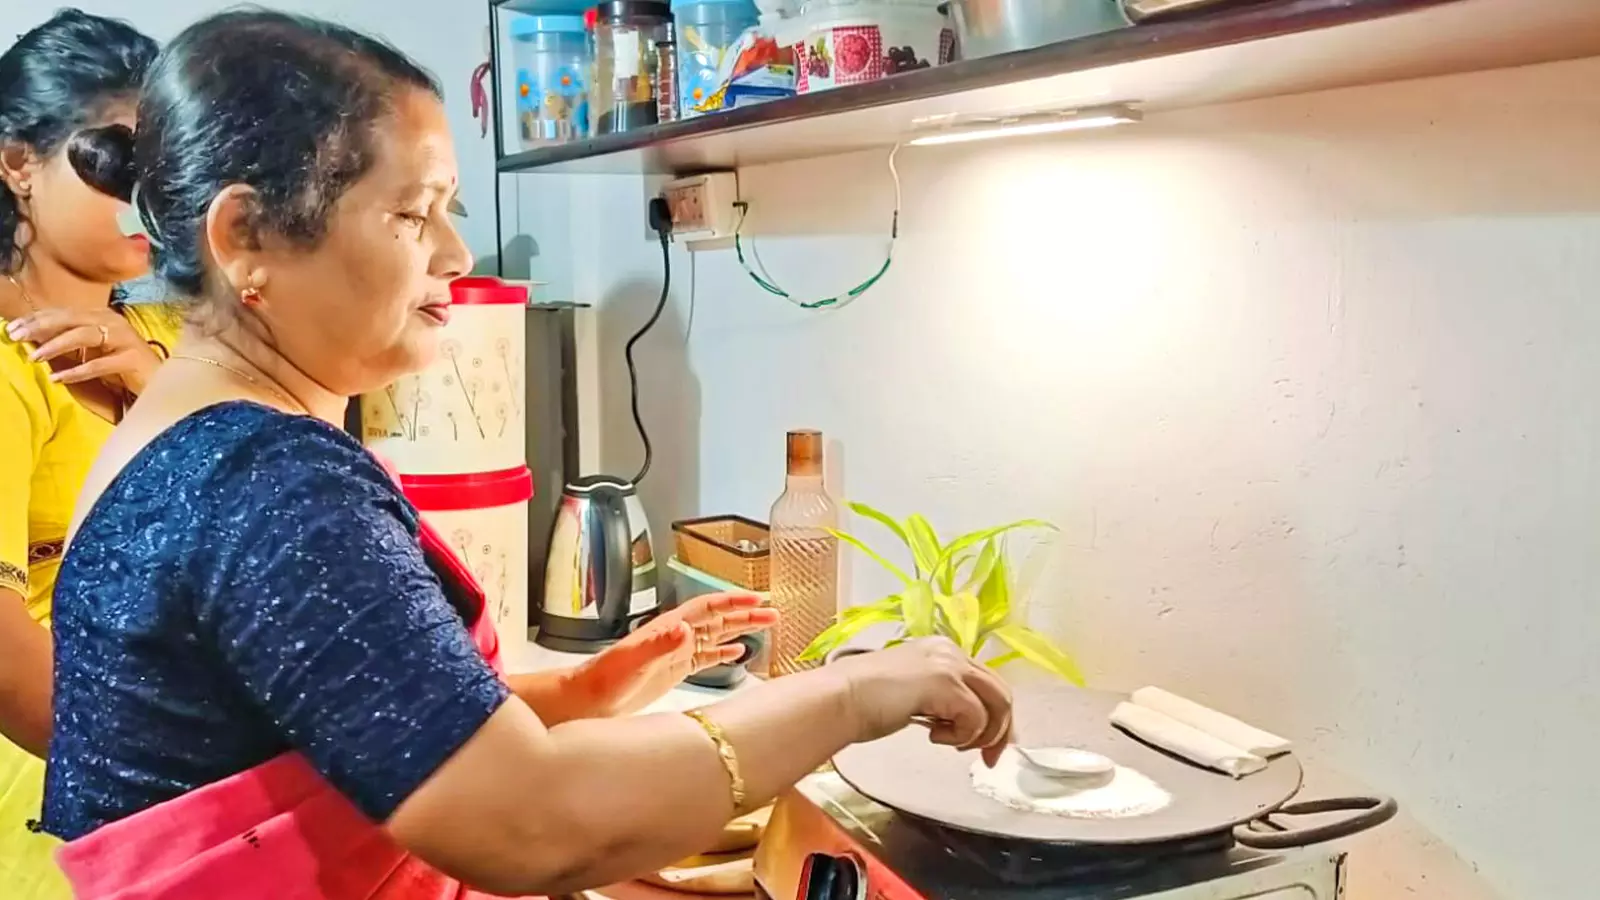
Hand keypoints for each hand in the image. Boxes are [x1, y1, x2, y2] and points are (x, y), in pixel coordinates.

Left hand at [5, 307, 162, 393]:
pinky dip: (77, 371)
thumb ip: (64, 349)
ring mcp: (126, 340)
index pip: (63, 313)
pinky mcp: (133, 360)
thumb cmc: (120, 377)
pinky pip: (100, 364)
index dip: (36, 319)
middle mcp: (114, 323)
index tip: (10, 328)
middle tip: (15, 335)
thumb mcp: (86, 359)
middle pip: (71, 318)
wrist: (159, 392)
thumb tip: (31, 341)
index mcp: (101, 318)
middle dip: (40, 326)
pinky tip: (58, 379)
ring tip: (34, 357)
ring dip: (56, 345)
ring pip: (84, 335)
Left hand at [568, 592, 778, 716]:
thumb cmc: (604, 681)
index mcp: (668, 629)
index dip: (733, 602)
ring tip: (766, 627)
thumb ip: (660, 644)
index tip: (758, 598)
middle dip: (746, 614)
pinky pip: (705, 658)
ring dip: (739, 630)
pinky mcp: (673, 671)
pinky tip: (737, 654)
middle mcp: (674, 637)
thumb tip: (686, 627)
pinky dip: (723, 654)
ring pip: (715, 636)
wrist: (586, 700)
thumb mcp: (632, 661)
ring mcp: (674, 654)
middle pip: (717, 619)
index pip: (707, 608)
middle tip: (774, 613)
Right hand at [833, 638, 1014, 766]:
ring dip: (980, 735)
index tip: (986, 747)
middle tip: (987, 759)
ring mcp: (950, 664)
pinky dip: (961, 735)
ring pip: (996, 705)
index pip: (987, 683)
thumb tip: (969, 723)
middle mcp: (951, 651)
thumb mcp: (915, 693)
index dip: (995, 718)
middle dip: (999, 732)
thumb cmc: (866, 702)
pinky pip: (975, 717)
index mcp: (943, 650)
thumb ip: (943, 699)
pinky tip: (932, 736)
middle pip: (1001, 693)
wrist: (841, 698)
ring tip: (952, 744)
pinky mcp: (946, 683)